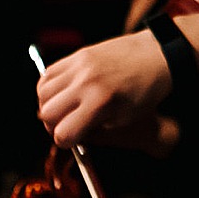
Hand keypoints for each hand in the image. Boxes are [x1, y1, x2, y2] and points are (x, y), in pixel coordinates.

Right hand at [37, 31, 173, 146]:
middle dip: (53, 125)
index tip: (72, 140)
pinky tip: (61, 93)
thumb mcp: (123, 120)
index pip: (63, 133)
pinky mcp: (78, 54)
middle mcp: (85, 83)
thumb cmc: (145, 92)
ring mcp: (79, 66)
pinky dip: (48, 87)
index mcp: (100, 103)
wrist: (156, 57)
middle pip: (47, 113)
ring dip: (48, 105)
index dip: (65, 142)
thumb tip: (67, 134)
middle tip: (66, 126)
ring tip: (63, 109)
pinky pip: (48, 74)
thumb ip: (93, 130)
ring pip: (42, 93)